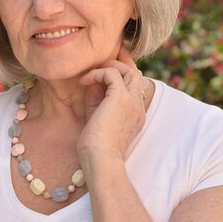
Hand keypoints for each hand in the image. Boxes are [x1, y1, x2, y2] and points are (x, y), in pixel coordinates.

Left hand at [77, 47, 146, 161]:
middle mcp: (138, 106)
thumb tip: (93, 81)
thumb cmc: (95, 147)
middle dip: (119, 63)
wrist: (100, 160)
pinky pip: (111, 74)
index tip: (104, 70)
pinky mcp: (121, 98)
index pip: (135, 86)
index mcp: (135, 113)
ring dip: (109, 66)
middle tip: (101, 61)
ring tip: (91, 73)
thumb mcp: (96, 118)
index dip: (121, 74)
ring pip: (129, 70)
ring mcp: (132, 101)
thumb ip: (97, 99)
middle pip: (135, 74)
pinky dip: (97, 73)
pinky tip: (84, 81)